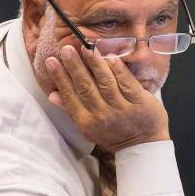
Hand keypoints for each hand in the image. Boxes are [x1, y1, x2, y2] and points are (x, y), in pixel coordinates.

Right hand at [45, 45, 169, 151]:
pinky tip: (110, 57)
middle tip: (66, 49)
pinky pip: (127, 82)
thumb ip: (71, 109)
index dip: (60, 78)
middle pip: (86, 87)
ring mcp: (122, 109)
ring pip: (105, 82)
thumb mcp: (89, 127)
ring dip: (94, 64)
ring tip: (86, 49)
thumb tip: (52, 95)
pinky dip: (118, 69)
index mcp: (87, 122)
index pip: (70, 96)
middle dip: (74, 67)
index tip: (52, 61)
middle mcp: (103, 116)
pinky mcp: (140, 102)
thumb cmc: (113, 133)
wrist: (142, 146)